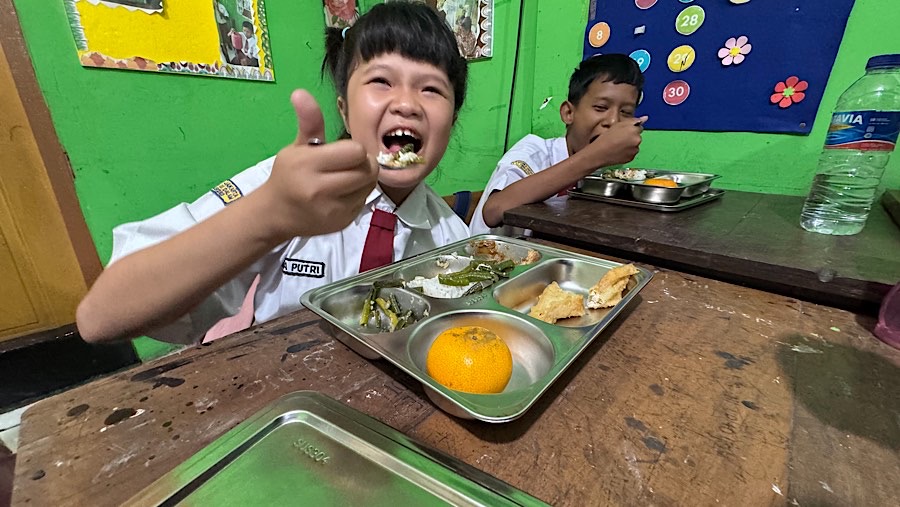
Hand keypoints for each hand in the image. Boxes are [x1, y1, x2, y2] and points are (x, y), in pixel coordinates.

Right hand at [258, 90, 377, 240]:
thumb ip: (308, 121)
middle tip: (349, 164)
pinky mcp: (341, 223)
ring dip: (364, 179)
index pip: (355, 152)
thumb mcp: (297, 147)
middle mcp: (320, 189)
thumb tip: (301, 92)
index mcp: (307, 165)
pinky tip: (342, 193)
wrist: (276, 213)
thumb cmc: (289, 174)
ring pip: (369, 186)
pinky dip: (358, 195)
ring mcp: (332, 210)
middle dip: (364, 164)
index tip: (342, 152)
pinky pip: (364, 201)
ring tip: (346, 177)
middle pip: (367, 170)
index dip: (354, 149)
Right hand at [584, 115, 648, 168]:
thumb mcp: (617, 125)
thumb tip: (645, 118)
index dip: (630, 129)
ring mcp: (635, 150)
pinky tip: (618, 152)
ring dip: (630, 145)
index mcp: (634, 130)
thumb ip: (632, 121)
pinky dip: (627, 152)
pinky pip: (631, 153)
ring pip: (635, 145)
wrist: (599, 154)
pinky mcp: (632, 158)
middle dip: (631, 137)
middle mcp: (637, 140)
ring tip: (617, 146)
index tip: (622, 132)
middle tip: (618, 139)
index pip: (639, 127)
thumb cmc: (606, 138)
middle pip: (637, 136)